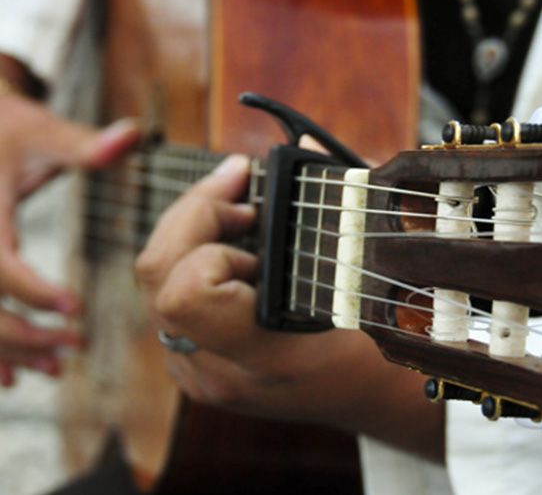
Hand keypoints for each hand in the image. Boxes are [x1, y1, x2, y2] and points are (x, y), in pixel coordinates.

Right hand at [0, 94, 140, 385]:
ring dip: (5, 350)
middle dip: (23, 334)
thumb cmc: (8, 130)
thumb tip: (136, 134)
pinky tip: (11, 376)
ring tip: (53, 367)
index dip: (33, 291)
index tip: (78, 311)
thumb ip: (85, 144)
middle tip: (73, 349)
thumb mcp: (42, 131)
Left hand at [136, 155, 443, 460]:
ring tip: (241, 212)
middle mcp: (218, 368)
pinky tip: (235, 242)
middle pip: (156, 274)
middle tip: (241, 188)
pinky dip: (194, 254)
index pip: (184, 292)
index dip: (209, 240)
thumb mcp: (366, 280)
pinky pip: (170, 294)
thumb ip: (334, 210)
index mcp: (261, 357)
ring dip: (192, 229)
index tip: (256, 214)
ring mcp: (200, 370)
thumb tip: (300, 144)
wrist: (375, 399)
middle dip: (194, 212)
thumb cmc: (382, 346)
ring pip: (156, 281)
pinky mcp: (196, 360)